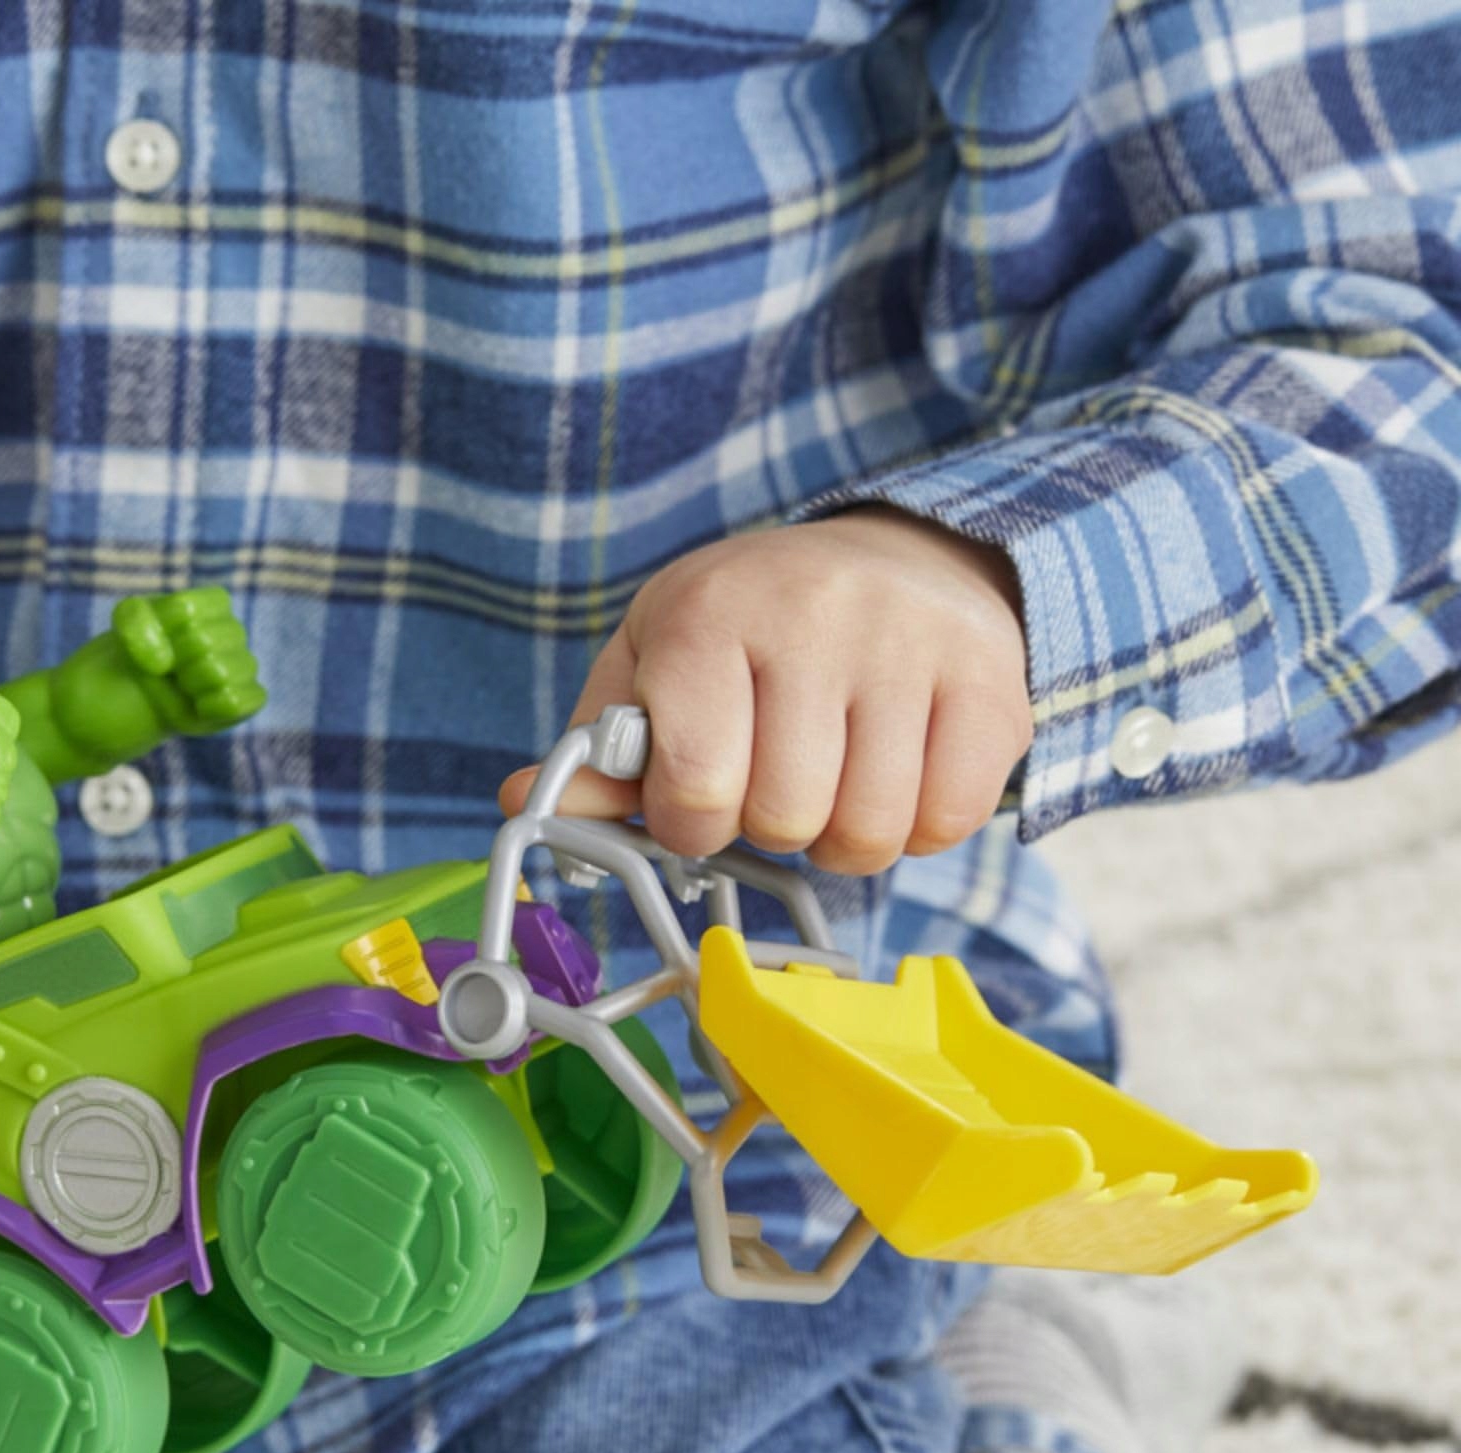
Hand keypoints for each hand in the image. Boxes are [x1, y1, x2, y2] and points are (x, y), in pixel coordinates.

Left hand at [111, 587, 265, 735]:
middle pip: (203, 641)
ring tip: (183, 685)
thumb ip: (135, 621)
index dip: (163, 627)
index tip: (157, 637)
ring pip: (219, 672)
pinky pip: (234, 702)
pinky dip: (209, 707)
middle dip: (175, 659)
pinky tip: (199, 706)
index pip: (187, 609)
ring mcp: (245, 665)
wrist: (142, 693)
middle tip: (170, 668)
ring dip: (189, 684)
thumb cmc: (140, 651)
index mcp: (212, 603)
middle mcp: (234, 630)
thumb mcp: (126, 623)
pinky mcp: (252, 698)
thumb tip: (164, 663)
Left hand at [501, 509, 1031, 871]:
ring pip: (870, 832)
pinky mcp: (993, 678)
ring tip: (831, 780)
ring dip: (840, 837)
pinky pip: (949, 820)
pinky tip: (894, 775)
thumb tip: (519, 803)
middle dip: (768, 827)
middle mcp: (814, 613)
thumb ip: (596, 747)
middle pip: (784, 817)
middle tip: (774, 780)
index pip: (694, 786)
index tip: (699, 800)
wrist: (893, 555)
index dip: (690, 823)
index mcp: (708, 613)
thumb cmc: (749, 633)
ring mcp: (913, 642)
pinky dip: (916, 828)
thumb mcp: (655, 667)